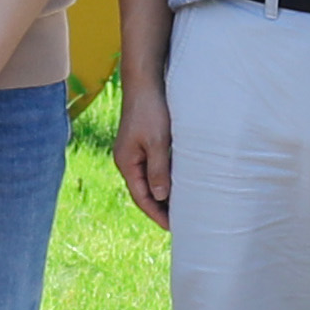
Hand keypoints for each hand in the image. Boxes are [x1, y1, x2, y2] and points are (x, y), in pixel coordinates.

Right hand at [111, 75, 175, 227]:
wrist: (145, 81)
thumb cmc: (151, 110)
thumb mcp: (158, 141)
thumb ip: (158, 170)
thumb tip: (161, 196)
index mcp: (126, 162)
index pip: (141, 197)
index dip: (157, 214)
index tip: (173, 227)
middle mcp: (128, 159)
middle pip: (144, 191)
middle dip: (160, 207)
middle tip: (181, 222)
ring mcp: (134, 151)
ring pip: (149, 179)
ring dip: (163, 193)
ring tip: (182, 207)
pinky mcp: (143, 142)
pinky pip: (153, 167)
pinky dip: (164, 178)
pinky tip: (178, 182)